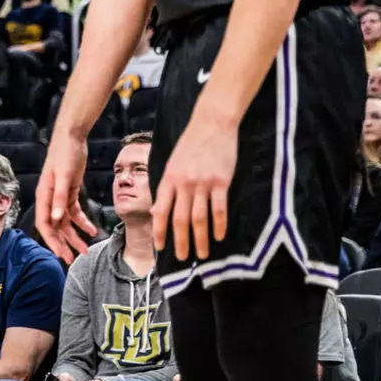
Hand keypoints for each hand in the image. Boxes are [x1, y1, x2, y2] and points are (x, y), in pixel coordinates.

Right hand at [35, 129, 94, 262]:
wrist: (71, 137)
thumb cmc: (64, 154)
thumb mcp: (64, 176)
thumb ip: (59, 198)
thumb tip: (55, 219)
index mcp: (44, 196)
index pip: (44, 224)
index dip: (52, 241)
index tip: (62, 255)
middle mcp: (49, 198)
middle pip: (54, 227)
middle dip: (63, 244)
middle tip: (73, 259)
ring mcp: (59, 196)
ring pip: (64, 222)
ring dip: (74, 236)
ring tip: (85, 249)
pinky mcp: (68, 192)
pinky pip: (74, 213)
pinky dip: (82, 222)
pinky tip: (92, 230)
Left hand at [152, 112, 236, 259]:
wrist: (211, 122)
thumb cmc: (191, 143)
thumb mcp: (172, 163)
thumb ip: (168, 185)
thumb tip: (161, 207)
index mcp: (168, 178)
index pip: (161, 211)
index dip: (160, 231)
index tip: (160, 247)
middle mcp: (183, 183)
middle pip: (180, 219)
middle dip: (179, 242)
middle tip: (182, 258)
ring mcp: (202, 183)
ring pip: (199, 218)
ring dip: (200, 240)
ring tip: (202, 254)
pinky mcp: (220, 182)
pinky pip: (219, 209)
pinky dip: (219, 225)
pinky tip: (219, 236)